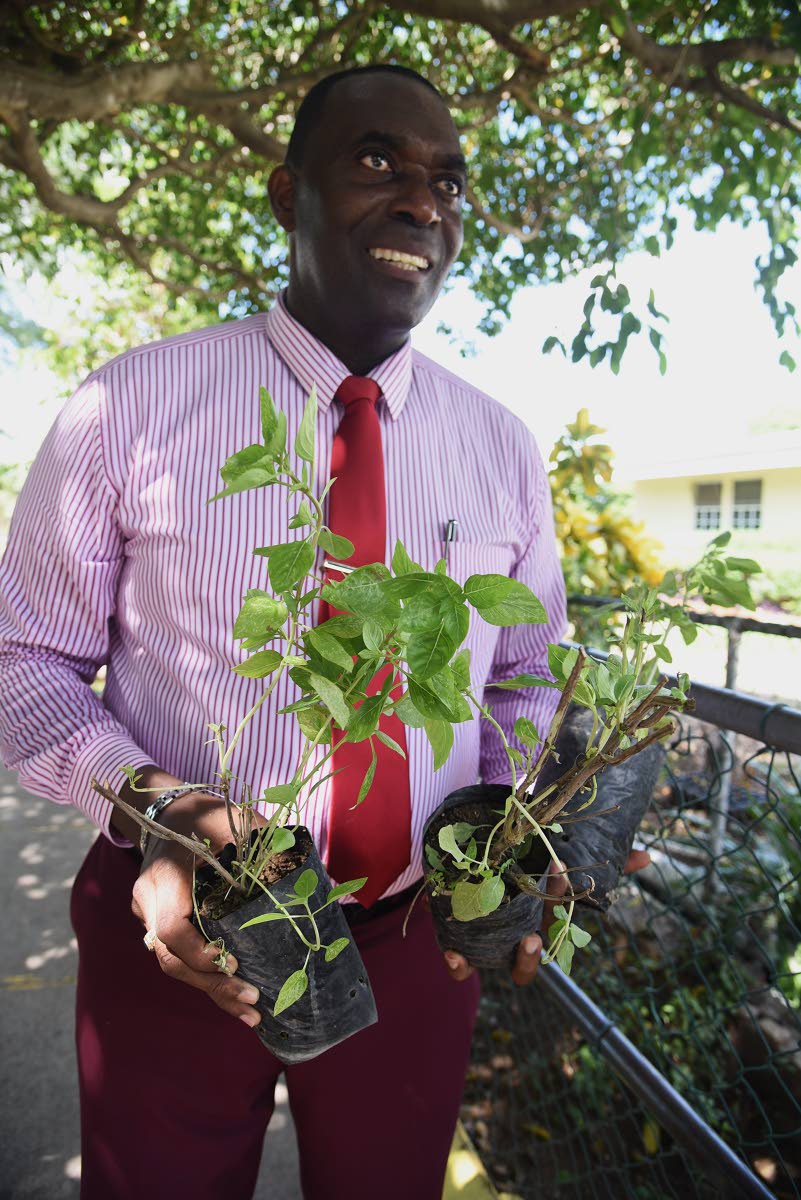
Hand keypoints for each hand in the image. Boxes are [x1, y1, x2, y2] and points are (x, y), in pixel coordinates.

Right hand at [130, 790, 263, 1027]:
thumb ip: (265, 841)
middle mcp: (149, 901)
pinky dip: (207, 980)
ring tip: (251, 1014)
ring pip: (174, 966)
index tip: (231, 960)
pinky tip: (235, 1001)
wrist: (169, 812)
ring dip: (212, 991)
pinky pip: (179, 959)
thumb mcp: (234, 818)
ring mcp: (149, 916)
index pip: (172, 927)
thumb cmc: (208, 815)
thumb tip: (314, 874)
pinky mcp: (158, 927)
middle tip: (253, 1000)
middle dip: (212, 984)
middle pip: (172, 958)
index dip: (199, 951)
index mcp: (166, 875)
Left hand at [443, 847, 651, 986]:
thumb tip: (647, 856)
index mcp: (541, 919)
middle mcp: (518, 936)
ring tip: (510, 949)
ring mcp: (491, 944)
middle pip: (532, 958)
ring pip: (503, 967)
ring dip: (508, 963)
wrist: (466, 873)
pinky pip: (461, 967)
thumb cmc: (517, 872)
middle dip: (534, 955)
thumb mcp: (549, 861)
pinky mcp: (461, 945)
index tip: (556, 868)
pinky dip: (458, 965)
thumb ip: (602, 863)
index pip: (556, 915)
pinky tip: (454, 952)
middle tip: (533, 938)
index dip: (559, 895)